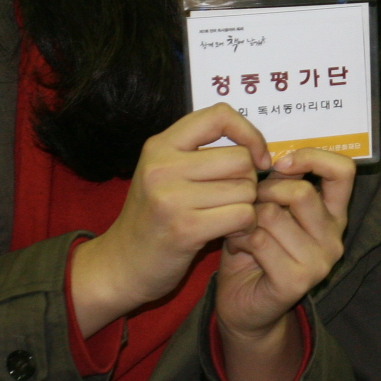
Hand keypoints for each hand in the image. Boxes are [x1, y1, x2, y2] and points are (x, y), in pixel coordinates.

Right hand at [70, 105, 269, 337]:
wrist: (121, 264)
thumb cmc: (156, 217)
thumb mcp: (168, 173)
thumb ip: (202, 153)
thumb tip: (258, 147)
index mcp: (161, 145)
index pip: (219, 115)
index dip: (249, 133)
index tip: (257, 157)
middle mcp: (162, 166)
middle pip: (241, 159)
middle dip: (248, 181)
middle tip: (232, 198)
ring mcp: (171, 197)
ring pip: (246, 188)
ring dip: (247, 206)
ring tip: (226, 217)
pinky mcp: (184, 228)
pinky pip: (243, 215)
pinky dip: (245, 226)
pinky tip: (229, 233)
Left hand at [214, 148, 355, 380]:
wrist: (245, 307)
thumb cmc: (256, 252)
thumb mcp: (272, 210)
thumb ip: (281, 185)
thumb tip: (275, 154)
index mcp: (334, 214)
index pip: (343, 171)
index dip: (312, 157)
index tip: (281, 162)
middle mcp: (334, 237)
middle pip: (300, 192)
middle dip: (263, 192)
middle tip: (247, 204)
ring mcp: (319, 261)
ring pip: (274, 215)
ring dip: (246, 218)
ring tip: (238, 227)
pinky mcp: (297, 281)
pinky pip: (260, 241)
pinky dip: (239, 238)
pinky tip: (235, 246)